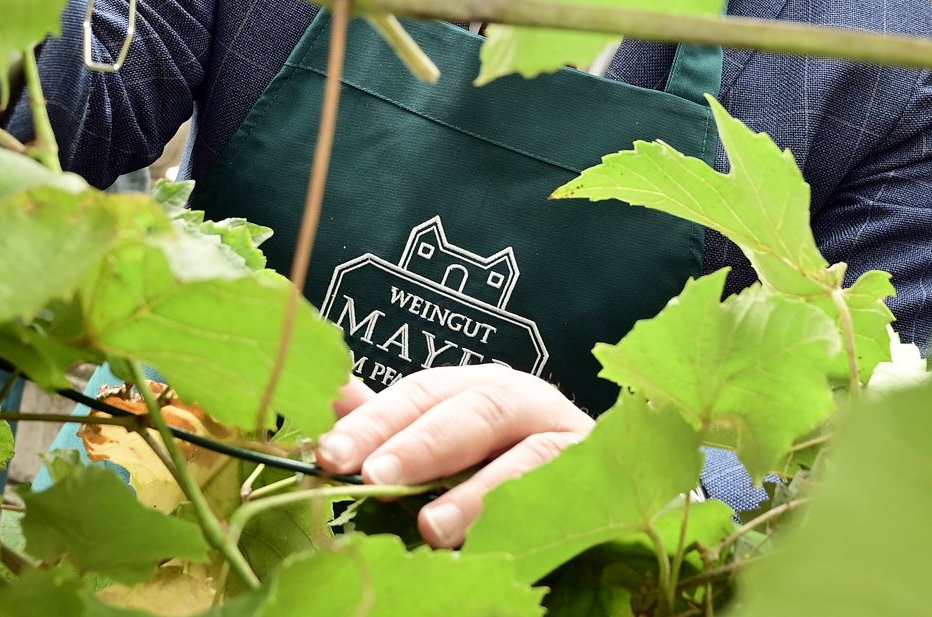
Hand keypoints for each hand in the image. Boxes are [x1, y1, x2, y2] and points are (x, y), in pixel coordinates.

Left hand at [315, 366, 592, 548]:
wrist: (600, 491)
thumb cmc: (510, 471)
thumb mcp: (449, 448)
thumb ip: (398, 426)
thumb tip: (337, 400)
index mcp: (481, 388)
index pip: (422, 393)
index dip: (375, 421)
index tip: (330, 454)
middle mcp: (526, 402)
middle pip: (472, 410)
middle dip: (419, 443)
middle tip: (374, 476)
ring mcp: (569, 436)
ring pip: (524, 454)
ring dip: (477, 491)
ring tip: (432, 527)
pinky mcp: (601, 476)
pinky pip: (565, 493)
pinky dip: (529, 517)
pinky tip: (495, 542)